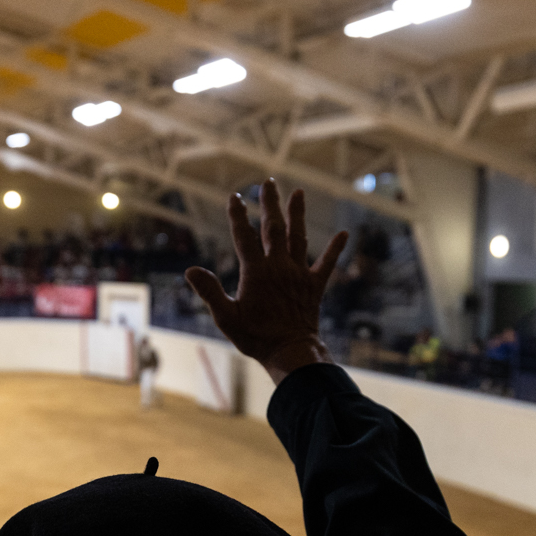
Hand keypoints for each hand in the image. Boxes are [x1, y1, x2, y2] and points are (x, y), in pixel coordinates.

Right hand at [186, 179, 348, 383]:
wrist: (291, 352)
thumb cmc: (256, 337)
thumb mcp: (226, 318)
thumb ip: (210, 292)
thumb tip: (190, 271)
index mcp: (256, 272)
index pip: (244, 237)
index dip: (238, 216)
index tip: (235, 196)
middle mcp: (279, 267)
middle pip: (273, 228)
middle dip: (270, 204)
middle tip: (268, 183)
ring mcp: (299, 275)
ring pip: (299, 237)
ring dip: (297, 215)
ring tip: (298, 193)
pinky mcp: (314, 286)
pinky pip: (326, 264)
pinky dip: (335, 249)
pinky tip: (344, 234)